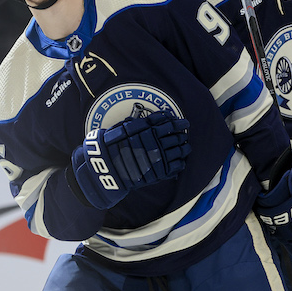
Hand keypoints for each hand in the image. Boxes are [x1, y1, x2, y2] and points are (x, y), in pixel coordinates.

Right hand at [69, 110, 190, 208]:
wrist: (104, 168)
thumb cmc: (111, 146)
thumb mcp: (121, 128)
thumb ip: (139, 122)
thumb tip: (157, 117)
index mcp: (145, 130)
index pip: (167, 123)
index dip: (177, 122)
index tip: (181, 121)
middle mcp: (153, 142)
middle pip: (175, 135)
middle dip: (182, 133)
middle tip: (185, 131)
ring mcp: (156, 158)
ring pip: (178, 150)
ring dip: (184, 148)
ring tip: (187, 147)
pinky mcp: (157, 172)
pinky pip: (174, 166)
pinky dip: (180, 163)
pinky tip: (181, 161)